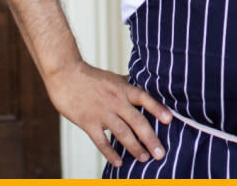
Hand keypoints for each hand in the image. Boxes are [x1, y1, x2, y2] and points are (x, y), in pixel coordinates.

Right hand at [45, 60, 171, 166]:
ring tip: (144, 158)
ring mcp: (102, 112)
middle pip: (137, 121)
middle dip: (150, 138)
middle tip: (161, 153)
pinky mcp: (87, 122)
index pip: (145, 98)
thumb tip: (147, 85)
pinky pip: (101, 141)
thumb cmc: (91, 77)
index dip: (158, 109)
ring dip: (134, 147)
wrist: (66, 75)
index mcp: (124, 89)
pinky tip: (119, 162)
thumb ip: (129, 85)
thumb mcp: (115, 78)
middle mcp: (116, 101)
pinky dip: (110, 153)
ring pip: (122, 133)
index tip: (170, 120)